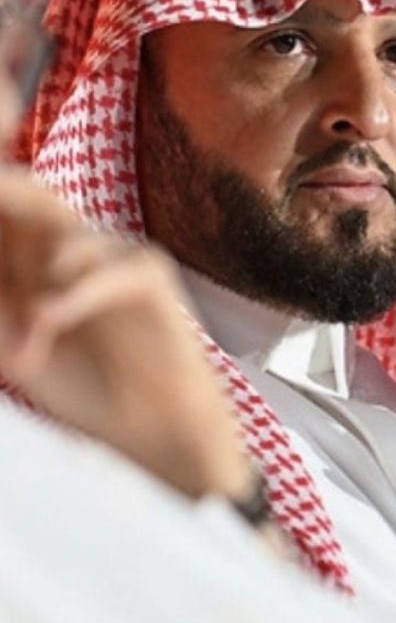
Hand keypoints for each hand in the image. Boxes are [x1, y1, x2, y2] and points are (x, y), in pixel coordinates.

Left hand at [0, 167, 255, 502]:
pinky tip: (47, 322)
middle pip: (35, 198)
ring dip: (32, 295)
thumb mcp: (13, 345)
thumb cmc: (88, 384)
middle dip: (7, 197)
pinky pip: (104, 274)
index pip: (12, 212)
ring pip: (60, 243)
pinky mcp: (149, 275)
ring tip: (28, 357)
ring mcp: (118, 253)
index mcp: (44, 254)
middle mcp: (81, 244)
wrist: (153, 426)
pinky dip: (71, 300)